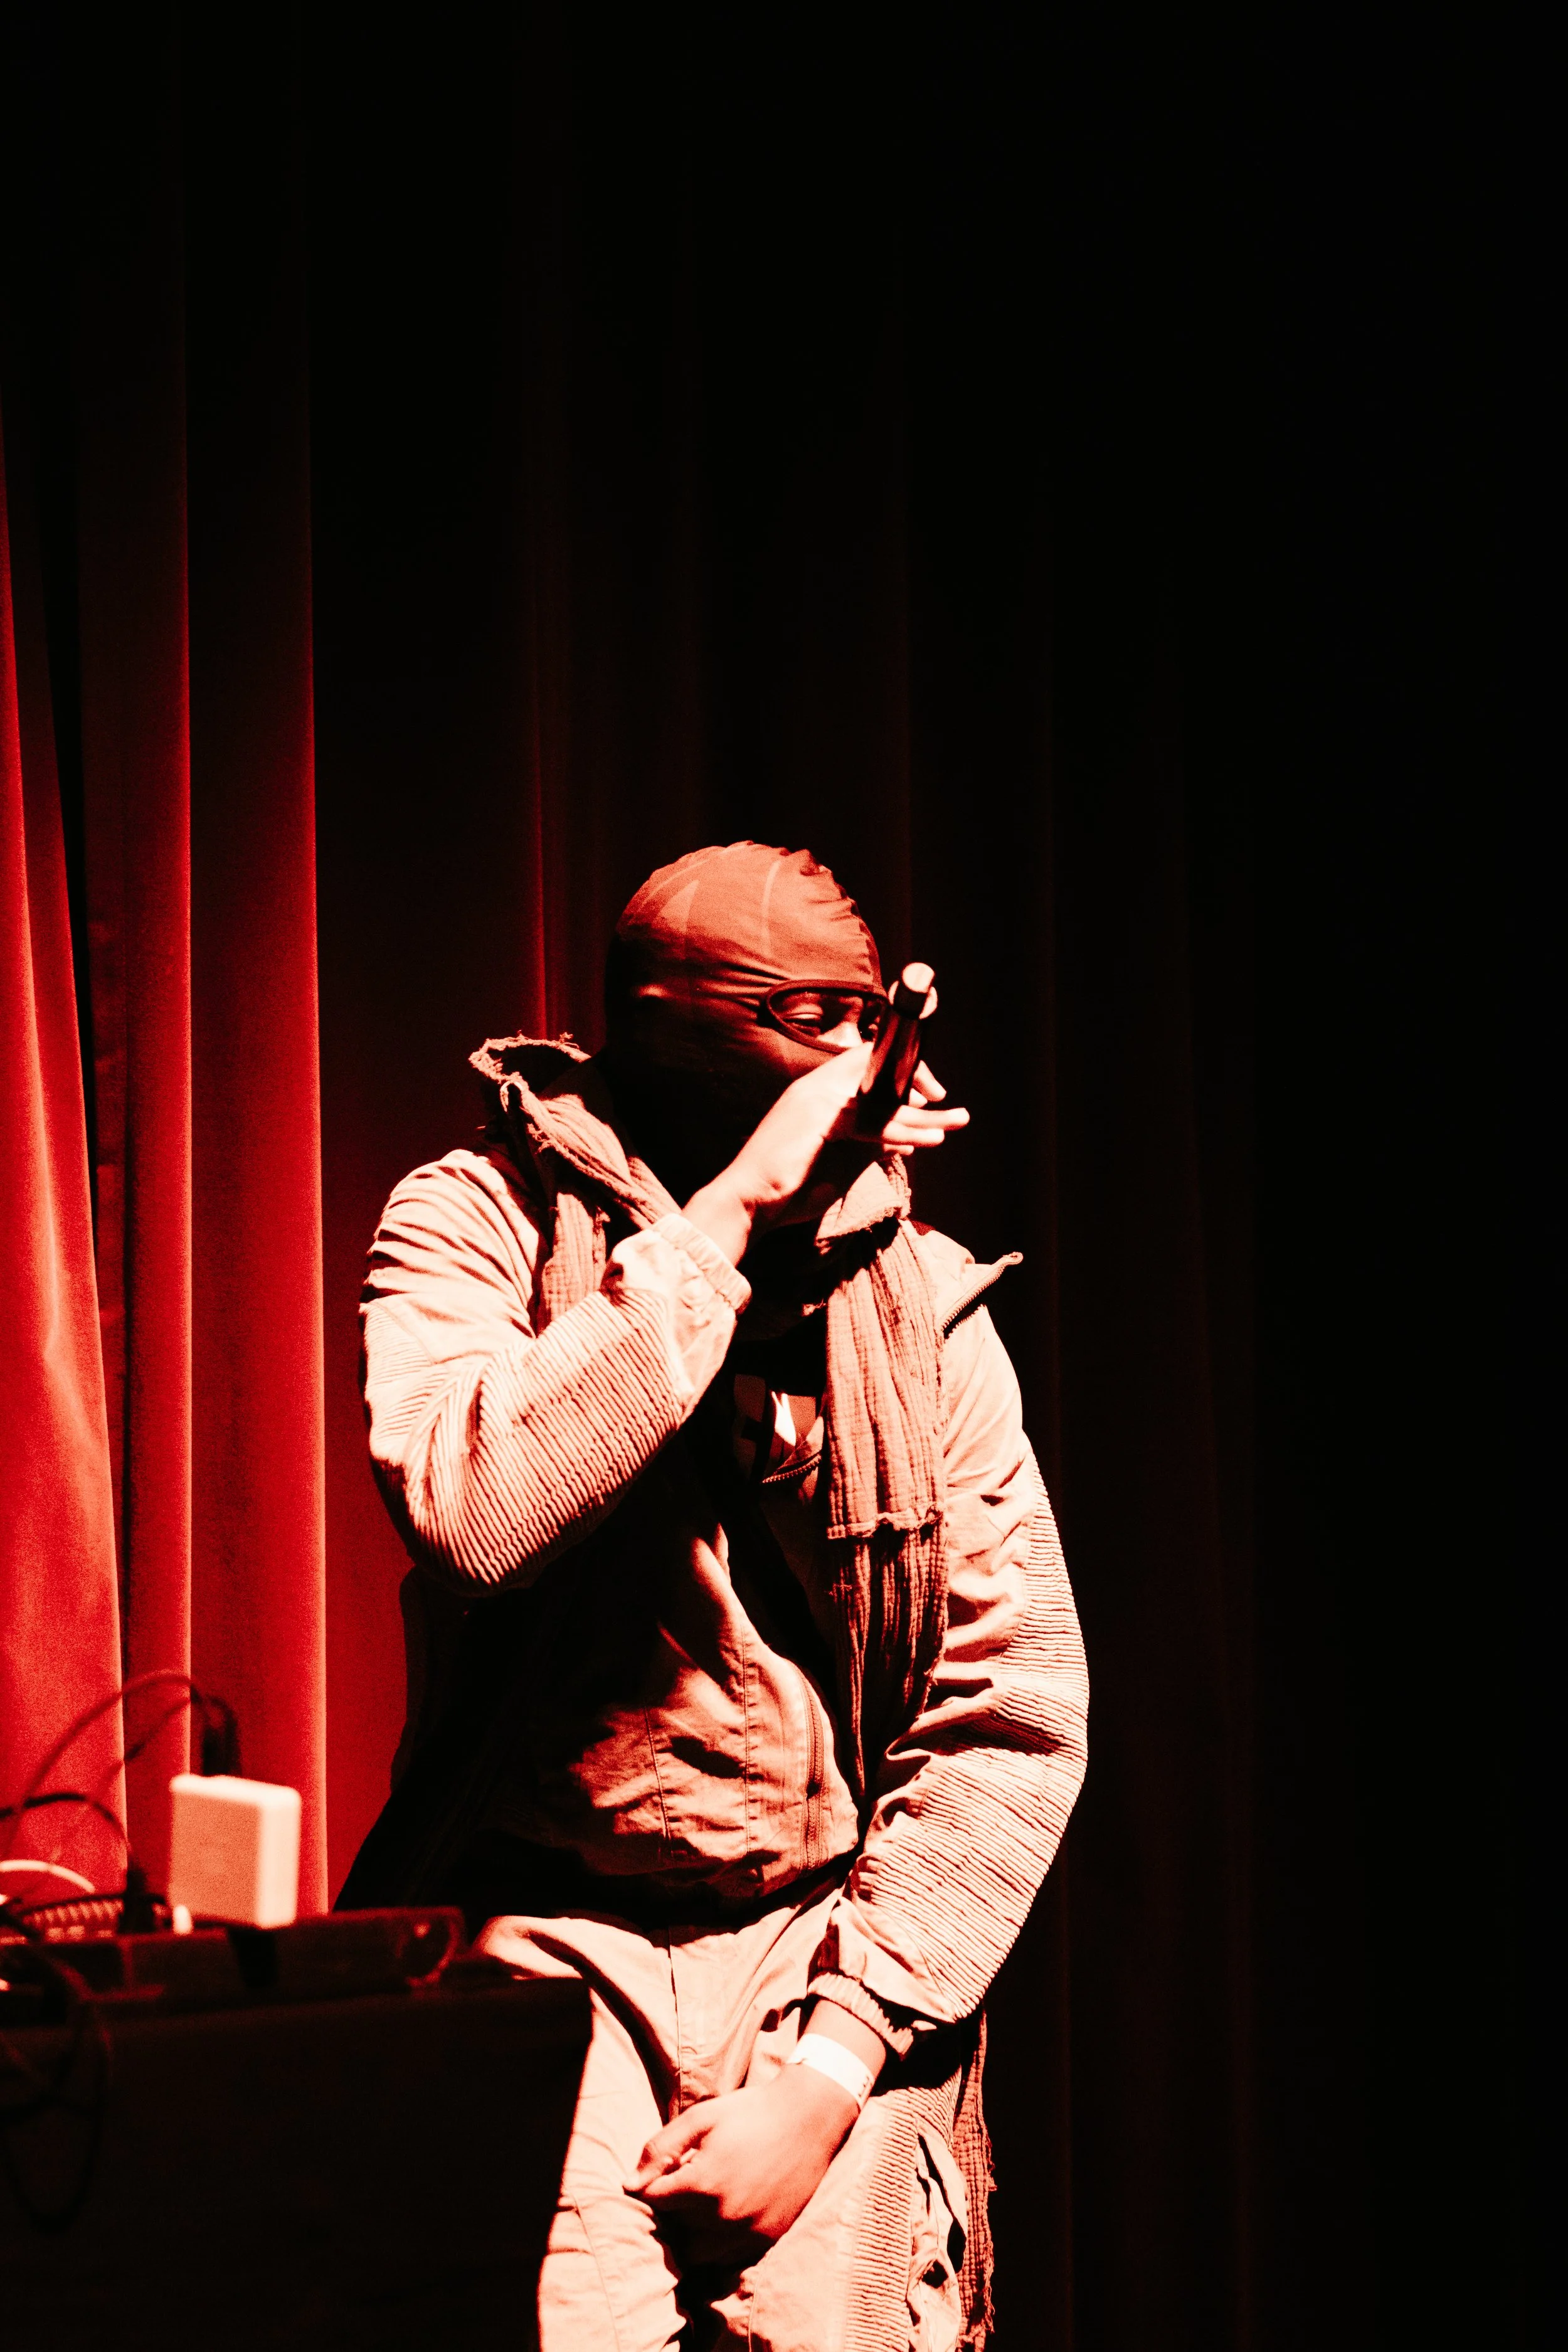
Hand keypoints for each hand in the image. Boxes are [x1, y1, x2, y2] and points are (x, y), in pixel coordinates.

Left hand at [627, 2064, 855, 2265]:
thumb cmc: (749, 2113)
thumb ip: (660, 2149)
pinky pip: (728, 2258)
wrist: (808, 2119)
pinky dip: (718, 2243)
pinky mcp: (766, 2239)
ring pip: (698, 2253)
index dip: (653, 2185)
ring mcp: (747, 2232)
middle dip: (672, 2210)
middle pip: (674, 2230)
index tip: (665, 2171)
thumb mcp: (700, 2118)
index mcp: (703, 2183)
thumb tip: (628, 2185)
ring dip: (692, 2233)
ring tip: (702, 2203)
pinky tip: (725, 2213)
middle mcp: (723, 2216)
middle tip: (683, 2186)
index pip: (655, 2201)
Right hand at [685, 1047, 967, 1265]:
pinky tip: (920, 1143)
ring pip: (881, 1098)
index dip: (902, 1071)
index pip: (867, 1060)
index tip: (928, 1095)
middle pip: (878, 1066)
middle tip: (952, 1106)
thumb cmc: (789, 1185)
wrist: (748, 1202)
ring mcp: (816, 1099)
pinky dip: (898, 1132)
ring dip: (923, 1115)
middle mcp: (817, 1086)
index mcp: (818, 1090)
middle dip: (919, 1079)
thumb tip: (906, 1135)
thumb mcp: (839, 1157)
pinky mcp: (820, 1120)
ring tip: (956, 1123)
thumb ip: (868, 1139)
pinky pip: (870, 1121)